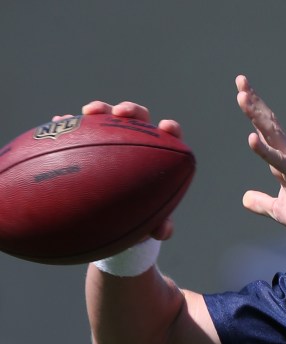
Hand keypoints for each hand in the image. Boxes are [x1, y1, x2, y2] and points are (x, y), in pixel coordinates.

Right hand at [54, 101, 180, 240]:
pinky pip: (79, 129)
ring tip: (87, 112)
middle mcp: (137, 142)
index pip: (169, 136)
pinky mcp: (89, 141)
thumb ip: (158, 225)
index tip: (166, 127)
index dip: (170, 129)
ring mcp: (112, 138)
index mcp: (158, 156)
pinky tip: (58, 122)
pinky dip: (70, 125)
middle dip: (131, 111)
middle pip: (138, 119)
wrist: (111, 216)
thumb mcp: (148, 222)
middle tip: (121, 113)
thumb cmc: (137, 216)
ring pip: (108, 117)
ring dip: (99, 110)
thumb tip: (163, 232)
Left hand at [235, 75, 285, 239]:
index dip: (254, 111)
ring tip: (243, 96)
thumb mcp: (279, 210)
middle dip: (254, 102)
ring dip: (256, 115)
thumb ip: (261, 203)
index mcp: (283, 160)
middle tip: (241, 81)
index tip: (243, 92)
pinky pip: (278, 161)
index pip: (265, 131)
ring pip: (271, 134)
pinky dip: (264, 150)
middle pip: (267, 123)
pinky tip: (252, 138)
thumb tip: (245, 199)